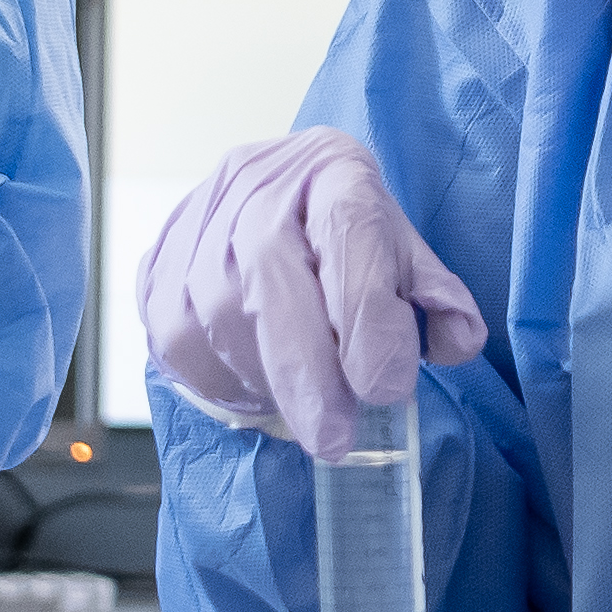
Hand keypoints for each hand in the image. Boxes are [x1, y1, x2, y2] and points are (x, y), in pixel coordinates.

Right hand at [136, 131, 489, 456]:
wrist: (266, 195)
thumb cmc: (342, 232)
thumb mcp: (402, 250)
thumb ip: (434, 296)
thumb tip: (455, 341)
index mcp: (333, 172)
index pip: (348, 232)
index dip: (366, 316)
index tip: (384, 389)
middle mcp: (256, 187)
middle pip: (270, 278)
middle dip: (306, 372)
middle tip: (335, 439)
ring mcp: (196, 225)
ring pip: (220, 317)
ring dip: (266, 381)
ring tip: (304, 406)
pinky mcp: (156, 268)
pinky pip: (179, 341)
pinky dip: (222, 381)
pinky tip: (257, 387)